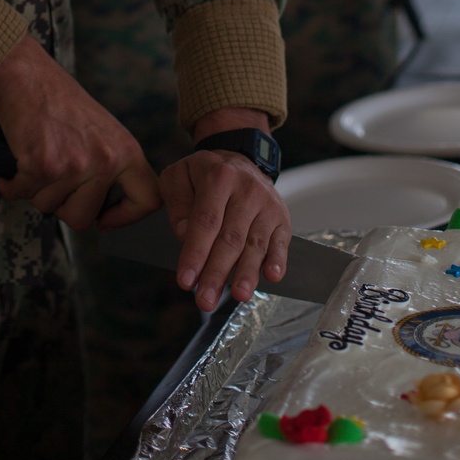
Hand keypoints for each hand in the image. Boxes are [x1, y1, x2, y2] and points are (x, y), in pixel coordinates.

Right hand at [0, 35, 160, 229]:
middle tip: (54, 178)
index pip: (148, 199)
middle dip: (62, 205)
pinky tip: (17, 163)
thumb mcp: (103, 130)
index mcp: (126, 150)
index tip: (106, 220)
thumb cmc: (60, 101)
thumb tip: (108, 211)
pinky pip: (22, 194)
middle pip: (83, 218)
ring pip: (49, 207)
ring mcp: (74, 165)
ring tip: (38, 158)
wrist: (28, 76)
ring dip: (36, 190)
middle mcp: (105, 160)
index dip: (127, 217)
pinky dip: (12, 184)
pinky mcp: (42, 165)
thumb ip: (112, 165)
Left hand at [160, 108, 290, 310]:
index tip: (186, 281)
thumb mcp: (179, 176)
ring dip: (247, 272)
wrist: (238, 159)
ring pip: (255, 243)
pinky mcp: (281, 217)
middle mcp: (246, 189)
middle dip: (217, 272)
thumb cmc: (204, 175)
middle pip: (231, 237)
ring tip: (239, 295)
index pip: (206, 221)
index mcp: (218, 177)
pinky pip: (281, 241)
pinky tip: (272, 277)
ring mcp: (266, 204)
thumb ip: (177, 203)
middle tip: (205, 300)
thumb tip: (184, 234)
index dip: (196, 253)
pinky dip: (278, 260)